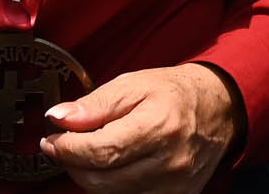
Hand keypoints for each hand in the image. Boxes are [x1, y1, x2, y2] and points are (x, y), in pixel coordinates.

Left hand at [40, 63, 237, 192]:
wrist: (217, 110)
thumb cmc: (173, 94)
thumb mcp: (134, 84)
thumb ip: (95, 104)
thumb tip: (59, 118)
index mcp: (160, 126)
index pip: (102, 150)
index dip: (68, 149)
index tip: (51, 139)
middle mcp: (170, 162)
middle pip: (102, 180)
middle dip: (73, 164)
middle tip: (63, 145)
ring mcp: (174, 186)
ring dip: (90, 176)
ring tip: (89, 153)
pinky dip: (111, 186)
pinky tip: (110, 167)